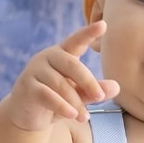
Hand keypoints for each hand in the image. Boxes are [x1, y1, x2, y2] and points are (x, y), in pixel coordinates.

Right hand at [5, 21, 119, 130]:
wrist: (28, 115)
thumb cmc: (57, 100)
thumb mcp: (79, 95)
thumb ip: (94, 90)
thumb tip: (116, 87)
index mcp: (62, 54)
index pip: (76, 41)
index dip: (88, 33)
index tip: (103, 25)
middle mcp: (47, 57)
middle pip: (72, 65)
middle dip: (88, 81)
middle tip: (100, 97)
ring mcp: (35, 70)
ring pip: (61, 84)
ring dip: (76, 102)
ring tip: (85, 117)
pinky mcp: (27, 86)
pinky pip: (48, 95)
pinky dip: (62, 106)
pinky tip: (73, 114)